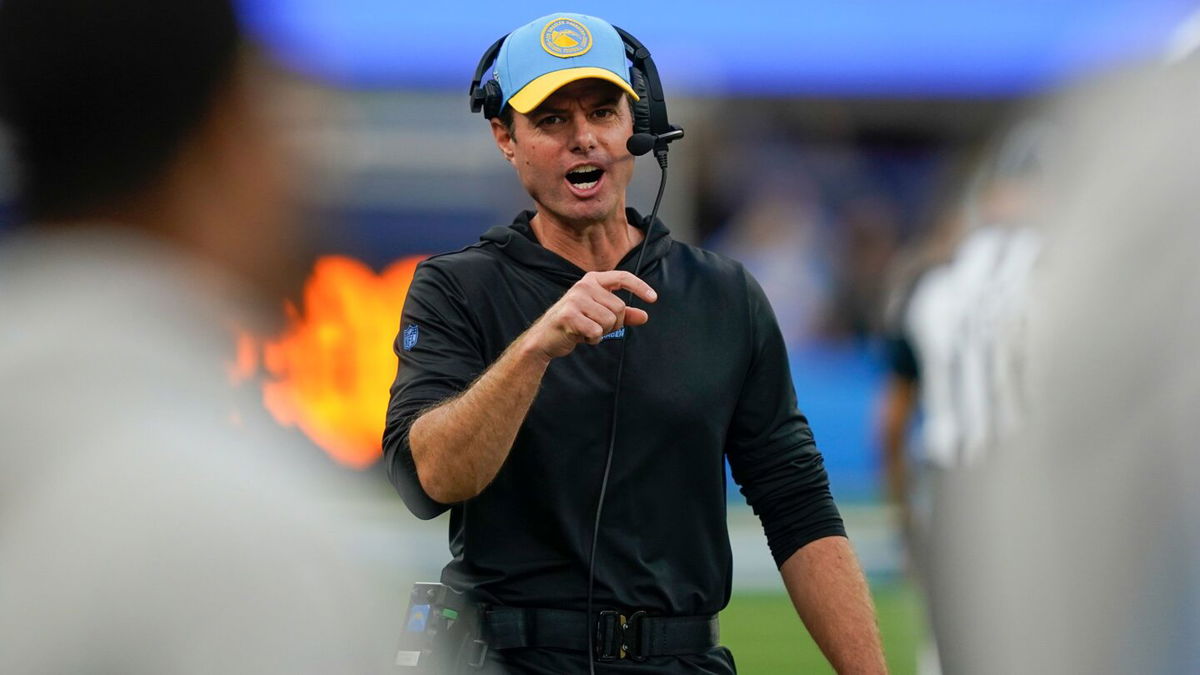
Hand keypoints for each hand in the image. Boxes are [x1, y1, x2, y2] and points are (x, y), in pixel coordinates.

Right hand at [523, 271, 656, 360]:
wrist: (545, 338)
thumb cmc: (574, 324)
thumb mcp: (600, 316)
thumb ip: (622, 315)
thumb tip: (644, 316)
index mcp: (592, 280)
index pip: (622, 277)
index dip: (640, 287)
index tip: (653, 298)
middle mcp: (584, 285)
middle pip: (620, 307)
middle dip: (614, 324)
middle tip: (596, 327)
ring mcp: (575, 299)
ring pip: (610, 320)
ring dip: (602, 332)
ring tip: (586, 330)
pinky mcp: (569, 315)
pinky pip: (597, 332)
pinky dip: (592, 340)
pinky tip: (580, 336)